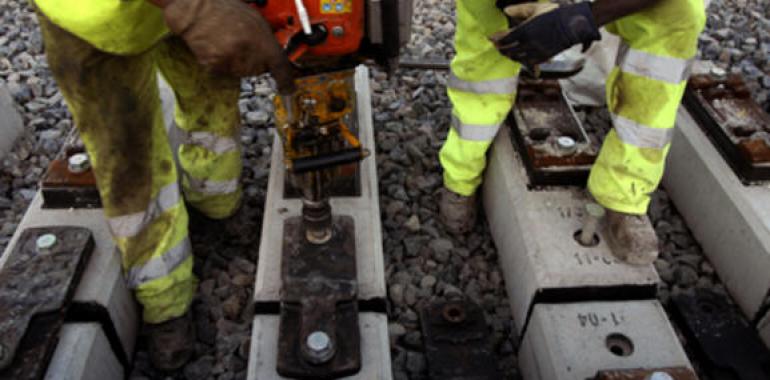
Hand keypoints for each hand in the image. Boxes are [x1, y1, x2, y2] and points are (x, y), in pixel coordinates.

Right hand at [161, 0, 295, 93]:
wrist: (196, 9)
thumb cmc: (224, 10)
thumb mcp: (254, 19)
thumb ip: (266, 38)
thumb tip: (273, 53)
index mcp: (262, 40)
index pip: (280, 66)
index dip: (286, 81)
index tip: (288, 89)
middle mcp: (249, 54)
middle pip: (259, 70)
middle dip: (255, 60)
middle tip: (243, 42)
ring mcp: (232, 62)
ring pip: (242, 72)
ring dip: (238, 62)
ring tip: (227, 41)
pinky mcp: (216, 68)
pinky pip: (225, 71)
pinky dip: (222, 63)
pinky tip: (217, 47)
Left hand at [490, 2, 600, 66]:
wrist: (574, 24)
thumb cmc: (555, 13)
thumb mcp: (537, 8)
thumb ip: (520, 10)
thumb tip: (506, 10)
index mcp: (525, 30)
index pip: (505, 38)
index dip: (496, 39)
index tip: (491, 38)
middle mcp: (528, 43)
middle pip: (508, 50)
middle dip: (501, 48)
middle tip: (497, 46)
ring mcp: (536, 52)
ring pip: (517, 58)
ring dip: (510, 55)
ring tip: (507, 52)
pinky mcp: (544, 57)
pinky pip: (529, 62)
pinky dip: (522, 60)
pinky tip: (520, 57)